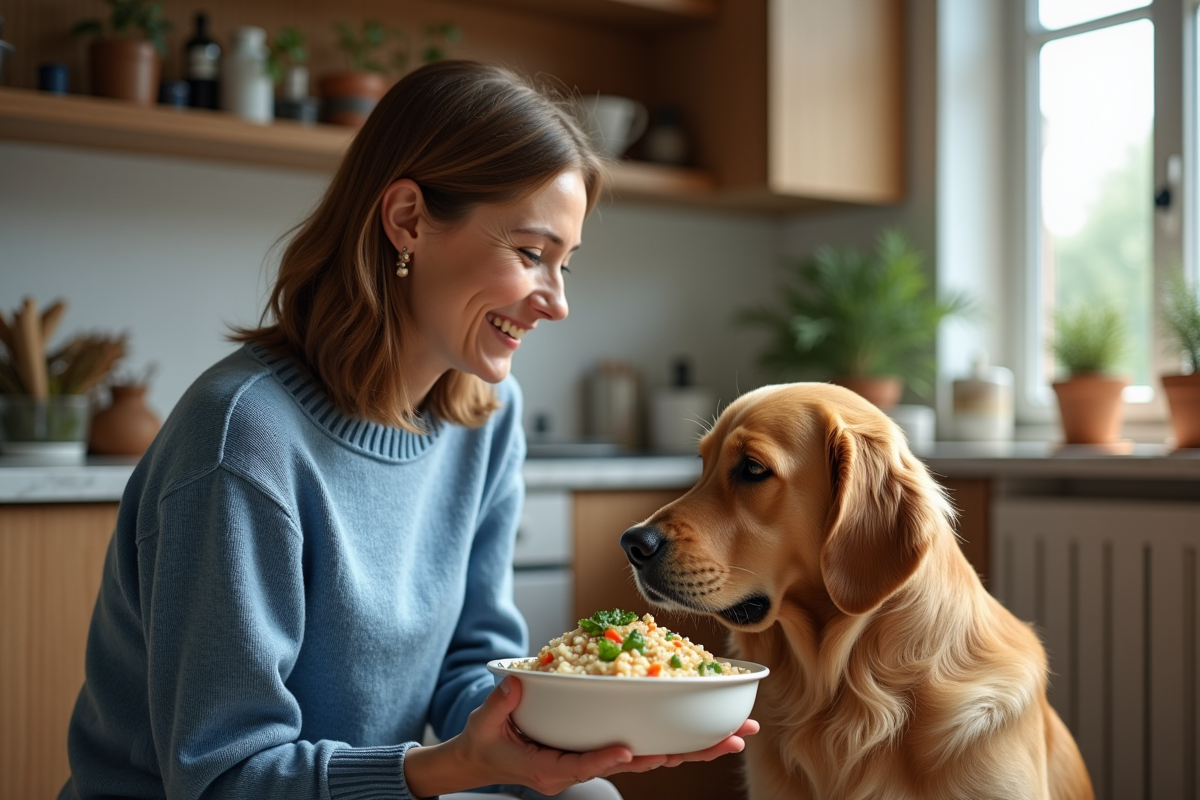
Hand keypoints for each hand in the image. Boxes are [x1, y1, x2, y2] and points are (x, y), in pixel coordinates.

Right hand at [403, 676, 758, 796]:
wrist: (484, 758)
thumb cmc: (486, 742)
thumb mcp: (486, 724)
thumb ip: (501, 704)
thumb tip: (516, 682)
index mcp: (552, 768)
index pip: (583, 764)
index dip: (604, 758)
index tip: (627, 750)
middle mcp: (583, 767)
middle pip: (640, 762)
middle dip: (688, 753)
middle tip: (730, 741)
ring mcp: (598, 758)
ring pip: (652, 756)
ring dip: (694, 747)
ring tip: (733, 737)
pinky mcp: (605, 747)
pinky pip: (645, 746)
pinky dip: (675, 739)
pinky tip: (703, 731)